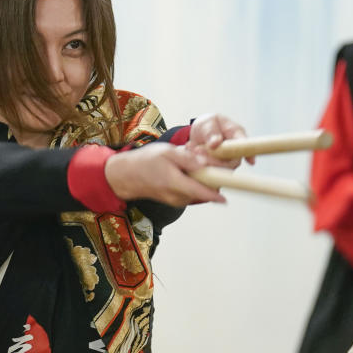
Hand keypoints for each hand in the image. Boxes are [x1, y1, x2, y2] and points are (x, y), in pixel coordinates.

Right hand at [105, 142, 225, 205]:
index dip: (216, 195)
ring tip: (191, 162)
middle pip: (203, 191)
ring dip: (201, 180)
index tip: (227, 197)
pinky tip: (185, 170)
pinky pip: (191, 193)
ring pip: (198, 192)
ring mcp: (176, 200)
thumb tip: (207, 165)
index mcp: (175, 182)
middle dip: (210, 178)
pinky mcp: (175, 201)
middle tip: (204, 160)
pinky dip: (194, 183)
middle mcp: (177, 196)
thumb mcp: (167, 152)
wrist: (126, 176)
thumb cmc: (145, 161)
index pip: (201, 192)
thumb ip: (188, 159)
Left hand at [186, 113, 254, 167]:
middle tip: (197, 150)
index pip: (246, 146)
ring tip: (193, 149)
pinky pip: (210, 175)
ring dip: (204, 163)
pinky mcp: (217, 172)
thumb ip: (211, 131)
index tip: (250, 161)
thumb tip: (216, 143)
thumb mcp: (208, 122)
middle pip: (231, 163)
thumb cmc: (208, 125)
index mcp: (237, 135)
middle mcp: (235, 152)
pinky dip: (198, 166)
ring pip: (220, 171)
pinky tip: (192, 154)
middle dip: (213, 160)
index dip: (250, 154)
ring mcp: (226, 164)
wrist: (198, 135)